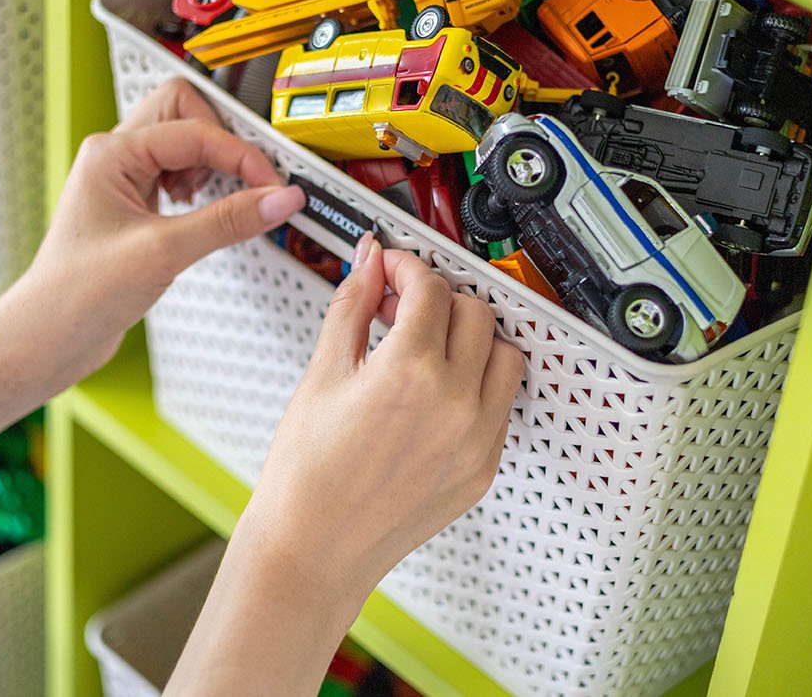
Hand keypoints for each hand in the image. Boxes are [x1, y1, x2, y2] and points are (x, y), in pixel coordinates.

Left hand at [0, 78, 305, 392]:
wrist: (49, 338)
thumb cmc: (77, 294)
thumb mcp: (163, 252)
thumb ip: (227, 222)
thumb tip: (278, 199)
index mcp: (111, 153)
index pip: (195, 132)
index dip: (241, 156)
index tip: (273, 186)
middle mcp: (115, 158)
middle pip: (185, 112)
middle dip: (222, 142)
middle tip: (249, 178)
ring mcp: (124, 181)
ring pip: (184, 142)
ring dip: (211, 166)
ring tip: (219, 202)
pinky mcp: (135, 207)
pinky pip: (179, 174)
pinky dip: (202, 189)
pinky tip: (204, 217)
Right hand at [236, 234, 525, 605]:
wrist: (313, 549)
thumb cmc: (306, 477)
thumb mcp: (322, 375)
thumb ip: (352, 307)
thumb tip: (368, 263)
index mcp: (410, 374)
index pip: (431, 289)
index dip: (408, 267)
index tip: (392, 269)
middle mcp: (454, 405)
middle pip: (475, 313)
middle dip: (440, 298)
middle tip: (403, 306)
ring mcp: (476, 440)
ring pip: (504, 355)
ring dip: (473, 337)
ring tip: (430, 344)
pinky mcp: (483, 468)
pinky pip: (503, 405)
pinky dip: (479, 384)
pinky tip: (439, 388)